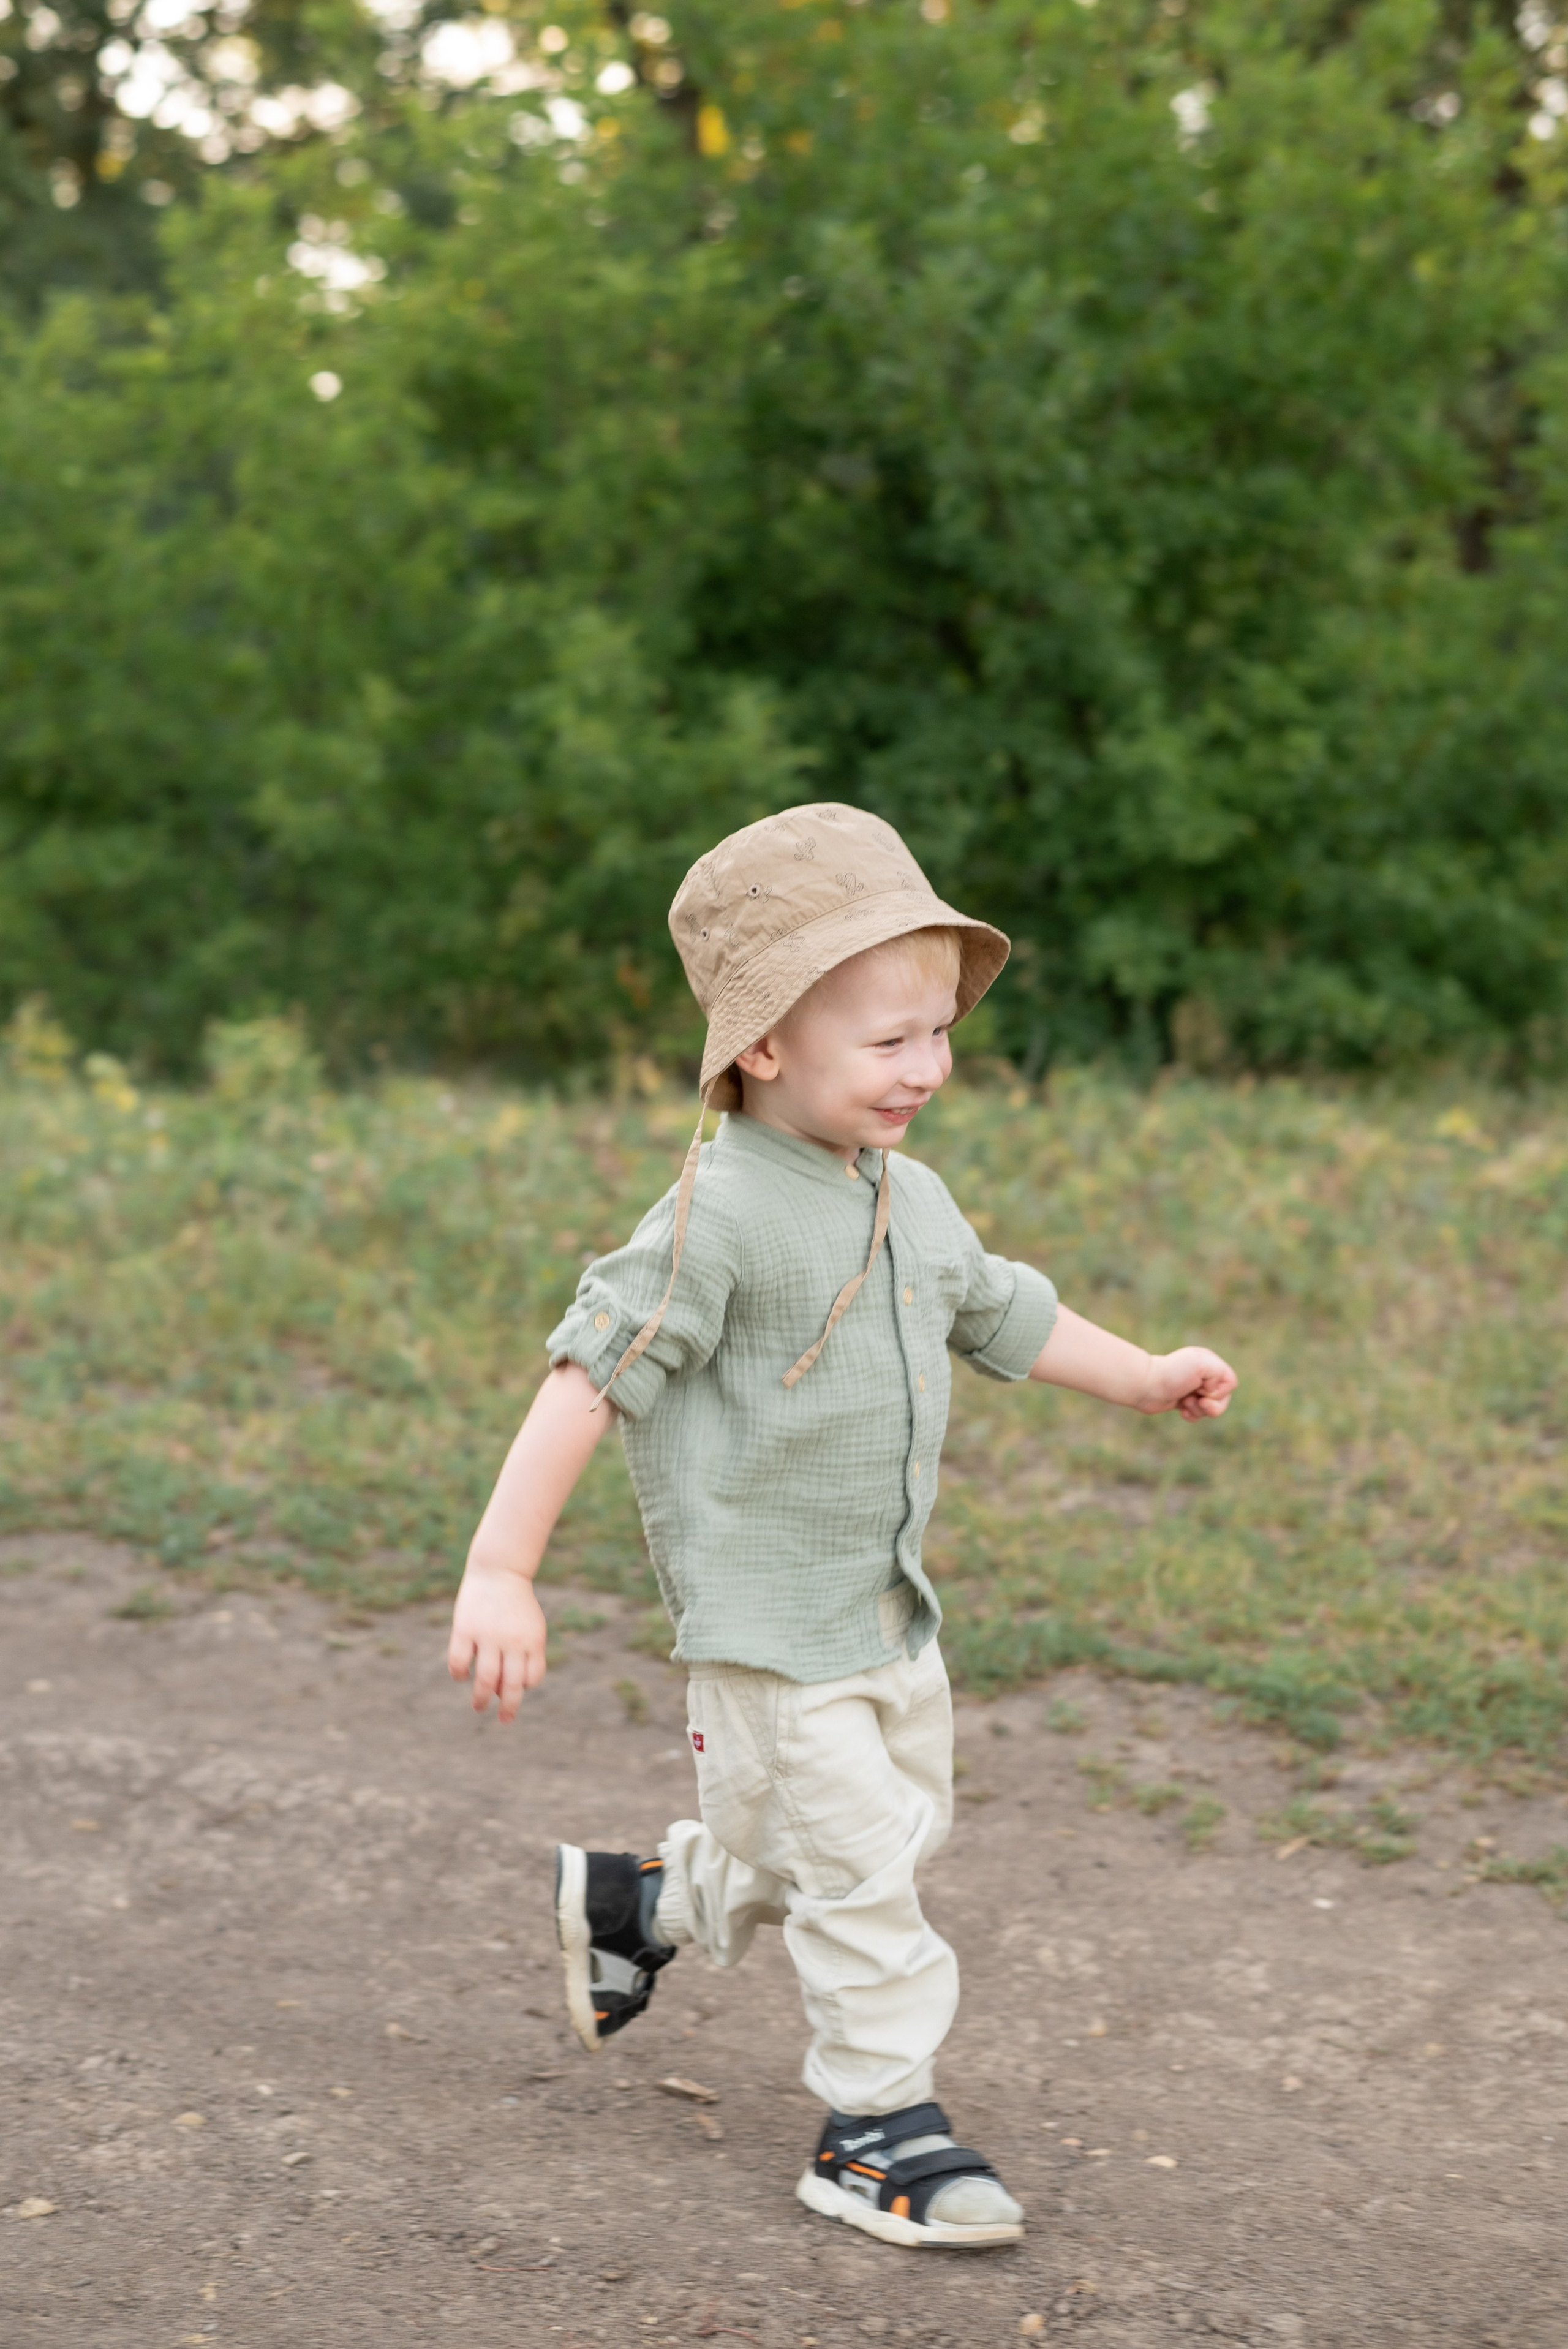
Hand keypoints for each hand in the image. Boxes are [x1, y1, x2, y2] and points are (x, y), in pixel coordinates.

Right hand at [447, 1565, 547, 1721]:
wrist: (500, 1570)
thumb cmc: (516, 1605)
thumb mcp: (530, 1628)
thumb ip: (525, 1656)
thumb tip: (507, 1692)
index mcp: (532, 1640)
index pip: (532, 1677)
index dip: (525, 1688)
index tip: (515, 1691)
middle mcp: (512, 1640)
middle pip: (512, 1685)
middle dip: (508, 1708)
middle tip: (503, 1719)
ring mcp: (488, 1635)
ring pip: (486, 1679)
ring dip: (481, 1698)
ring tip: (478, 1706)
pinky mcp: (465, 1629)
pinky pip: (460, 1661)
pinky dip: (460, 1674)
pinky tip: (462, 1675)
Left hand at [1134, 1346, 1236, 1421]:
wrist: (1145, 1385)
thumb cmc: (1172, 1374)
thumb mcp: (1201, 1364)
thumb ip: (1221, 1373)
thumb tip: (1215, 1392)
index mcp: (1209, 1363)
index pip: (1230, 1383)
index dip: (1218, 1391)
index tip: (1201, 1388)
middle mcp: (1204, 1375)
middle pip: (1223, 1399)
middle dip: (1211, 1405)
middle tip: (1195, 1400)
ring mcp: (1194, 1388)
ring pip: (1211, 1409)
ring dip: (1199, 1410)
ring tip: (1184, 1403)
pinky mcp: (1184, 1401)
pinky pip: (1198, 1414)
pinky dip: (1192, 1415)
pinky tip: (1181, 1411)